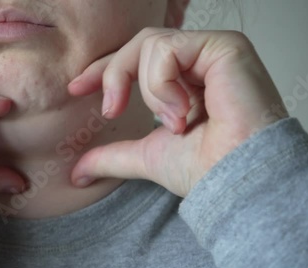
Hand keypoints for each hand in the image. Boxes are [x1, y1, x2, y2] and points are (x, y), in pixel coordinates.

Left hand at [68, 28, 286, 196]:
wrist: (232, 182)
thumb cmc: (203, 171)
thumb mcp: (145, 157)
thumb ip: (111, 157)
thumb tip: (77, 174)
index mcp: (188, 82)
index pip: (138, 59)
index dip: (105, 69)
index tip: (76, 88)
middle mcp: (202, 62)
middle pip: (140, 44)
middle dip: (114, 74)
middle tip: (110, 110)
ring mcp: (214, 52)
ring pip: (151, 45)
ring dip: (150, 91)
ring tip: (174, 123)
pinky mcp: (225, 47)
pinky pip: (168, 49)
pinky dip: (163, 84)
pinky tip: (184, 111)